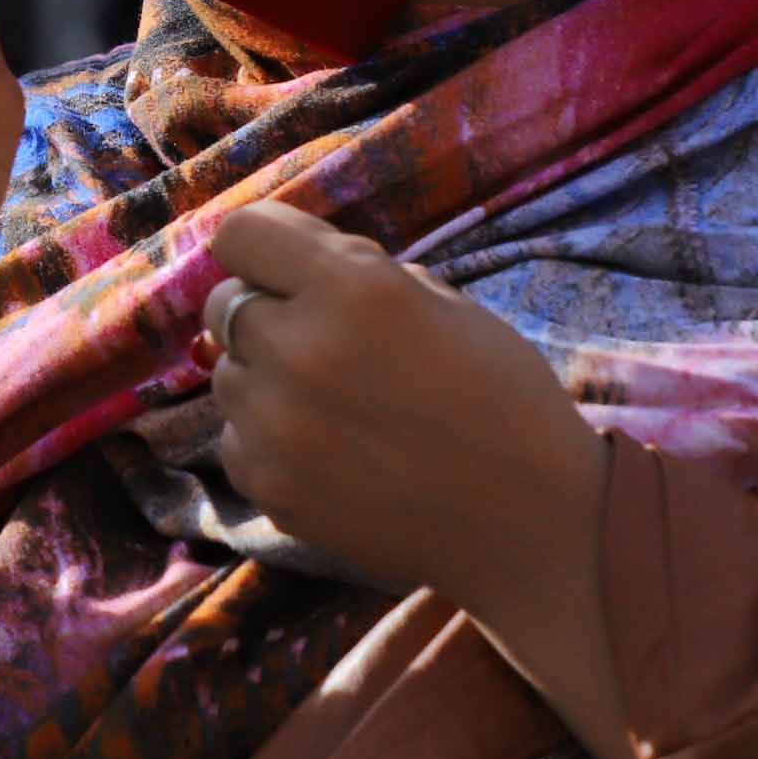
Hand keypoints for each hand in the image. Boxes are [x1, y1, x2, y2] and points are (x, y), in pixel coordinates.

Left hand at [199, 201, 608, 627]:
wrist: (532, 524)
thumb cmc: (503, 400)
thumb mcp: (445, 305)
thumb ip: (355, 274)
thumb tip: (282, 269)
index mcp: (354, 288)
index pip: (240, 234)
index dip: (265, 248)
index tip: (286, 268)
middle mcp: (300, 350)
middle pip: (224, 305)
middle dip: (266, 313)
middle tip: (324, 343)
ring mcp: (276, 425)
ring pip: (228, 375)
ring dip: (267, 379)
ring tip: (340, 408)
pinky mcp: (268, 486)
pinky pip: (238, 439)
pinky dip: (270, 441)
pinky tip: (334, 456)